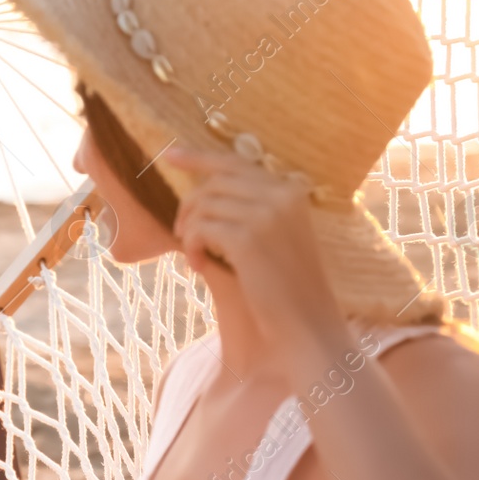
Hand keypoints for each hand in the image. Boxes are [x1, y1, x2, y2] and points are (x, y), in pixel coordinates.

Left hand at [163, 148, 348, 354]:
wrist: (308, 324)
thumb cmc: (287, 288)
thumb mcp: (276, 238)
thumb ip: (250, 211)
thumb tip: (202, 195)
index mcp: (291, 191)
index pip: (236, 162)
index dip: (199, 157)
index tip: (170, 155)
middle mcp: (281, 195)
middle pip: (213, 183)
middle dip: (189, 206)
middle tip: (181, 234)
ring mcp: (266, 214)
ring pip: (204, 206)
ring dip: (190, 233)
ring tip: (197, 257)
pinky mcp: (247, 239)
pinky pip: (201, 229)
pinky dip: (192, 247)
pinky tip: (201, 267)